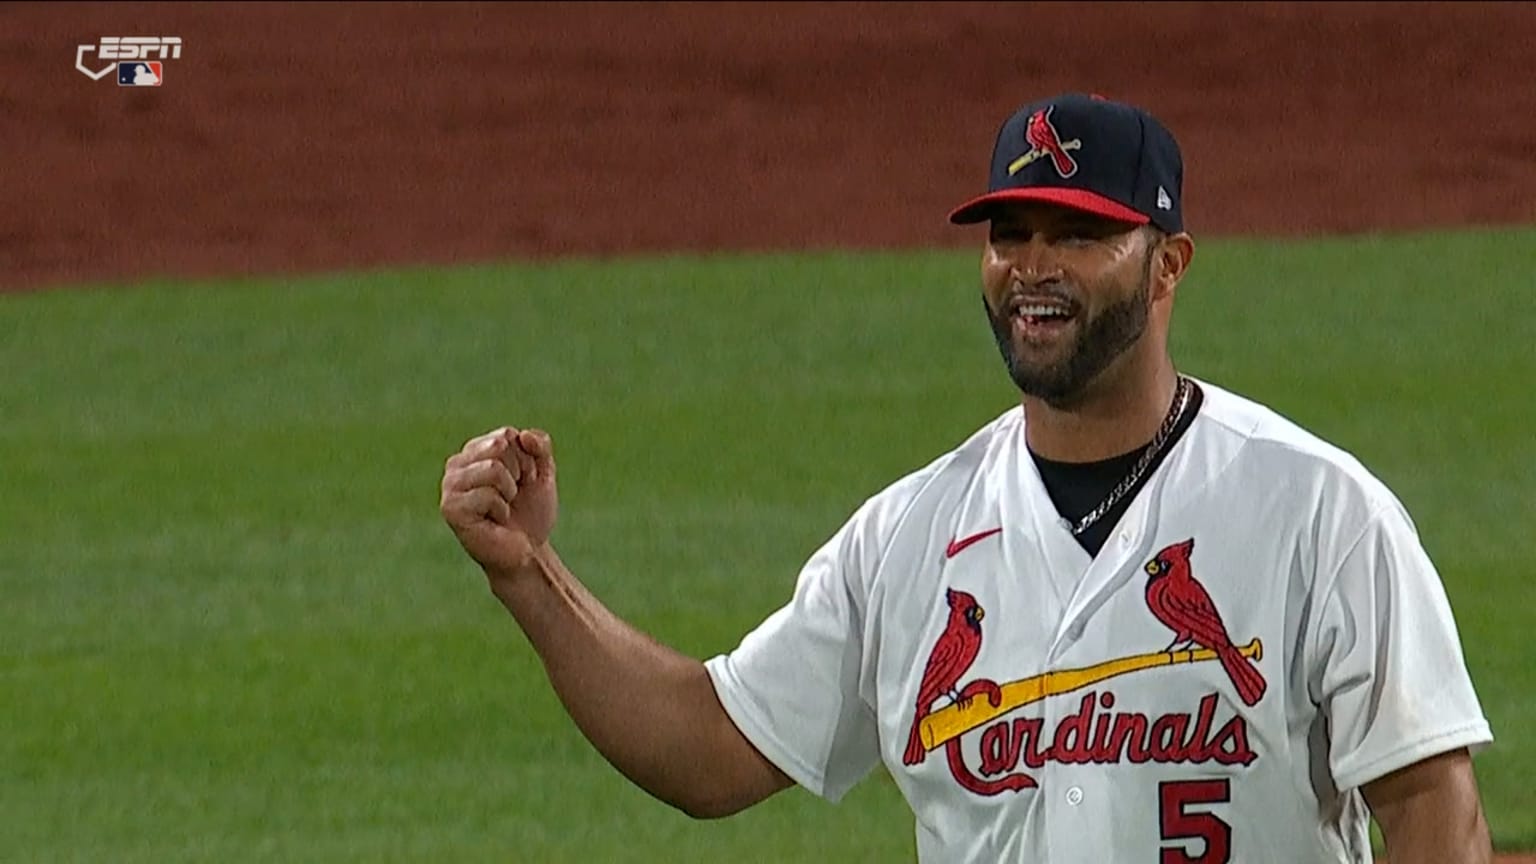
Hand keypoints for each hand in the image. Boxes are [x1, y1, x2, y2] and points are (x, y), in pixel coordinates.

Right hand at [440, 426, 558, 582]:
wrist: (529, 550)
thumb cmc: (530, 512)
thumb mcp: (543, 471)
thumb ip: (540, 446)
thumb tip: (522, 434)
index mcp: (474, 451)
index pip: (507, 435)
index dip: (526, 460)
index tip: (523, 481)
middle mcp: (456, 465)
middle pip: (499, 446)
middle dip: (519, 473)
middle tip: (514, 496)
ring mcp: (449, 487)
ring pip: (493, 469)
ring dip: (510, 492)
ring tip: (504, 508)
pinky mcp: (450, 509)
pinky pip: (488, 495)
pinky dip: (501, 510)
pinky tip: (494, 521)